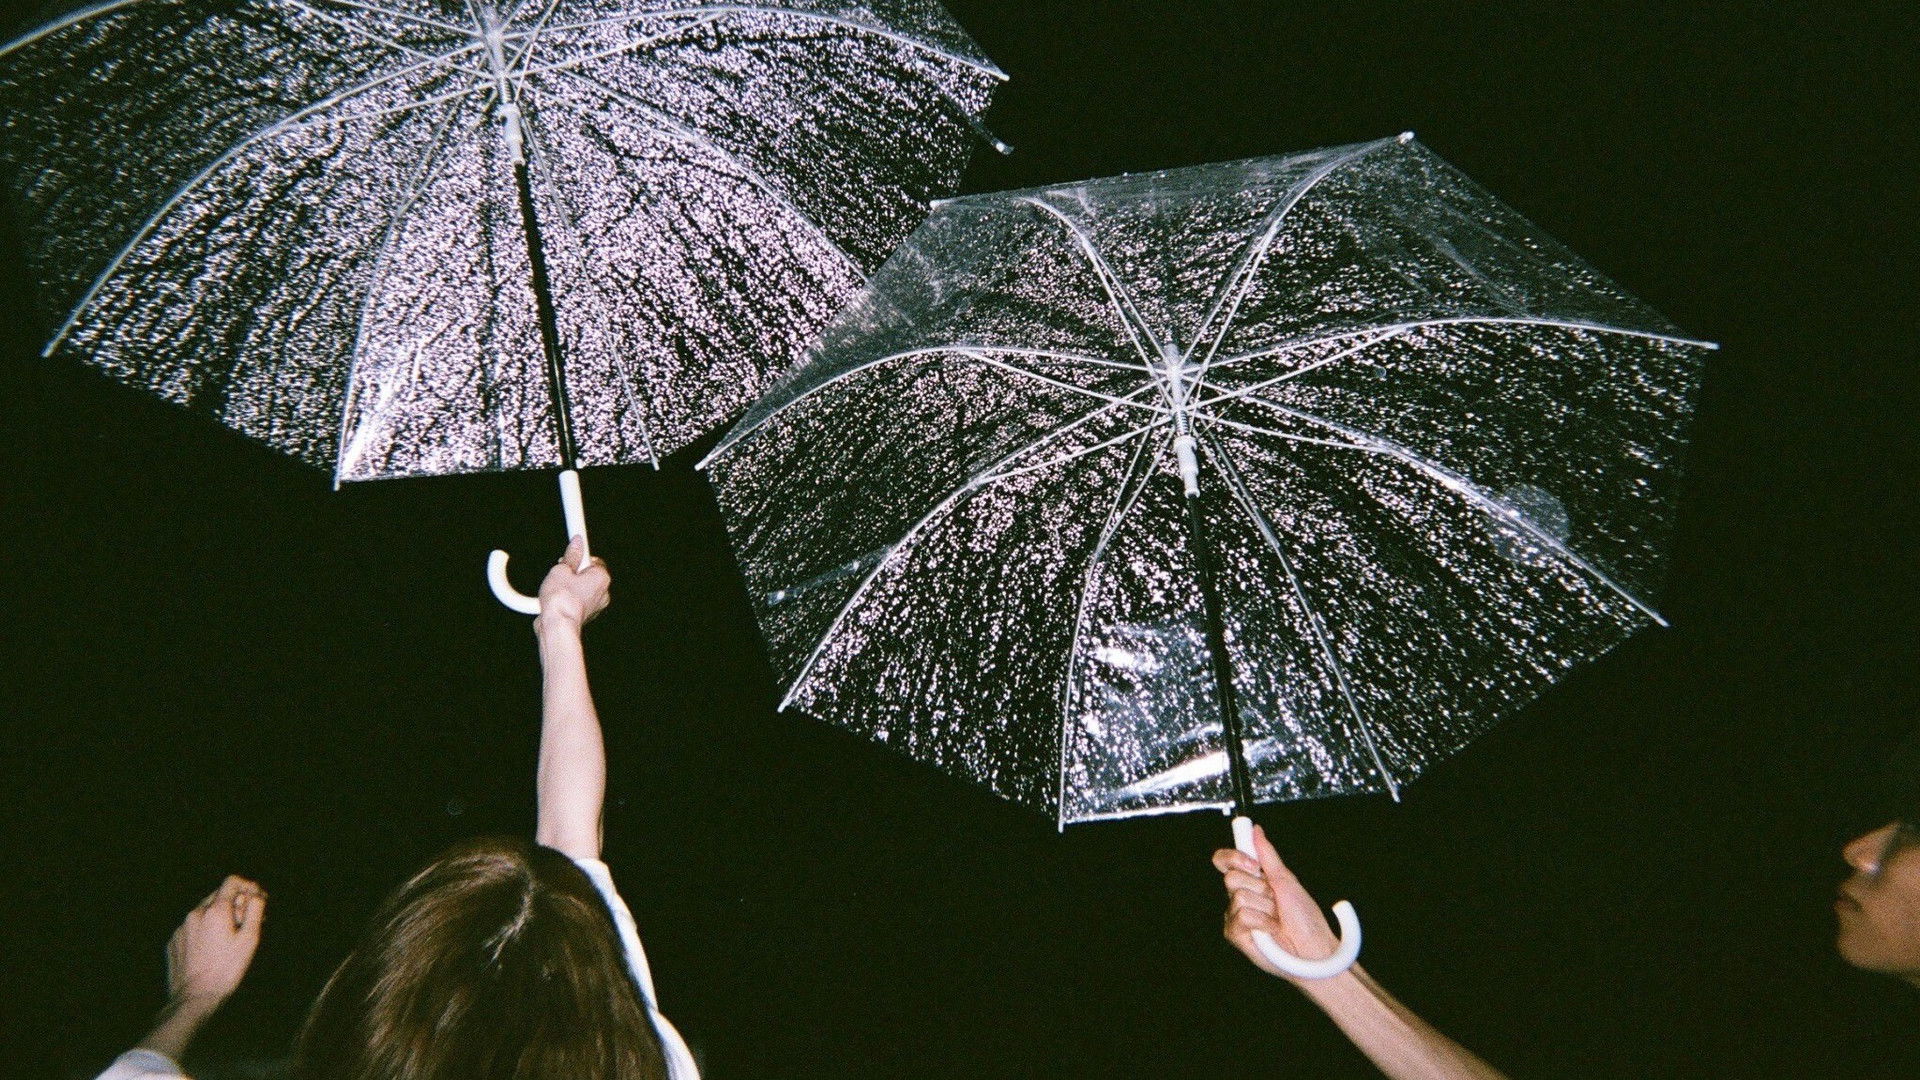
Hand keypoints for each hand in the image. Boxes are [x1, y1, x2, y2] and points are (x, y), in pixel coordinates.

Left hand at [166, 875, 265, 1009]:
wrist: (194, 998)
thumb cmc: (226, 970)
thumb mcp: (250, 939)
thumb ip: (255, 910)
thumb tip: (256, 894)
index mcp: (215, 911)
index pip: (231, 882)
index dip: (248, 886)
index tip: (256, 900)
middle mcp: (195, 914)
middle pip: (218, 896)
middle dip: (235, 904)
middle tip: (247, 923)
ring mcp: (181, 928)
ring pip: (204, 912)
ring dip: (219, 918)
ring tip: (229, 939)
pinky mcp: (173, 942)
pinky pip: (192, 927)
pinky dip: (204, 931)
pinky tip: (211, 950)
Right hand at [535, 536, 609, 631]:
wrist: (557, 625)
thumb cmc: (561, 599)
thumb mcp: (561, 569)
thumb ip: (570, 556)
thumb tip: (576, 543)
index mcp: (601, 577)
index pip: (593, 559)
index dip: (579, 555)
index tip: (571, 551)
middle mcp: (603, 592)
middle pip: (587, 574)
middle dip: (573, 572)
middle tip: (560, 572)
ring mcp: (595, 606)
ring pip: (582, 589)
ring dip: (569, 586)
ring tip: (556, 587)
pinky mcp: (585, 616)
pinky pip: (577, 601)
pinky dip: (568, 599)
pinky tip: (556, 600)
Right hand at [1212, 823, 1343, 979]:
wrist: (1314, 947)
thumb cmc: (1305, 918)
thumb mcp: (1287, 880)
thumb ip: (1267, 855)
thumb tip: (1255, 829)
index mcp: (1251, 882)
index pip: (1225, 861)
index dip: (1233, 856)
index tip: (1255, 864)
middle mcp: (1240, 897)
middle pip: (1231, 876)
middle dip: (1260, 886)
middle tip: (1276, 900)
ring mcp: (1236, 916)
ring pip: (1239, 896)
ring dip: (1266, 907)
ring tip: (1277, 918)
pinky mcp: (1236, 934)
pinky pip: (1242, 916)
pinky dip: (1264, 921)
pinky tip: (1272, 930)